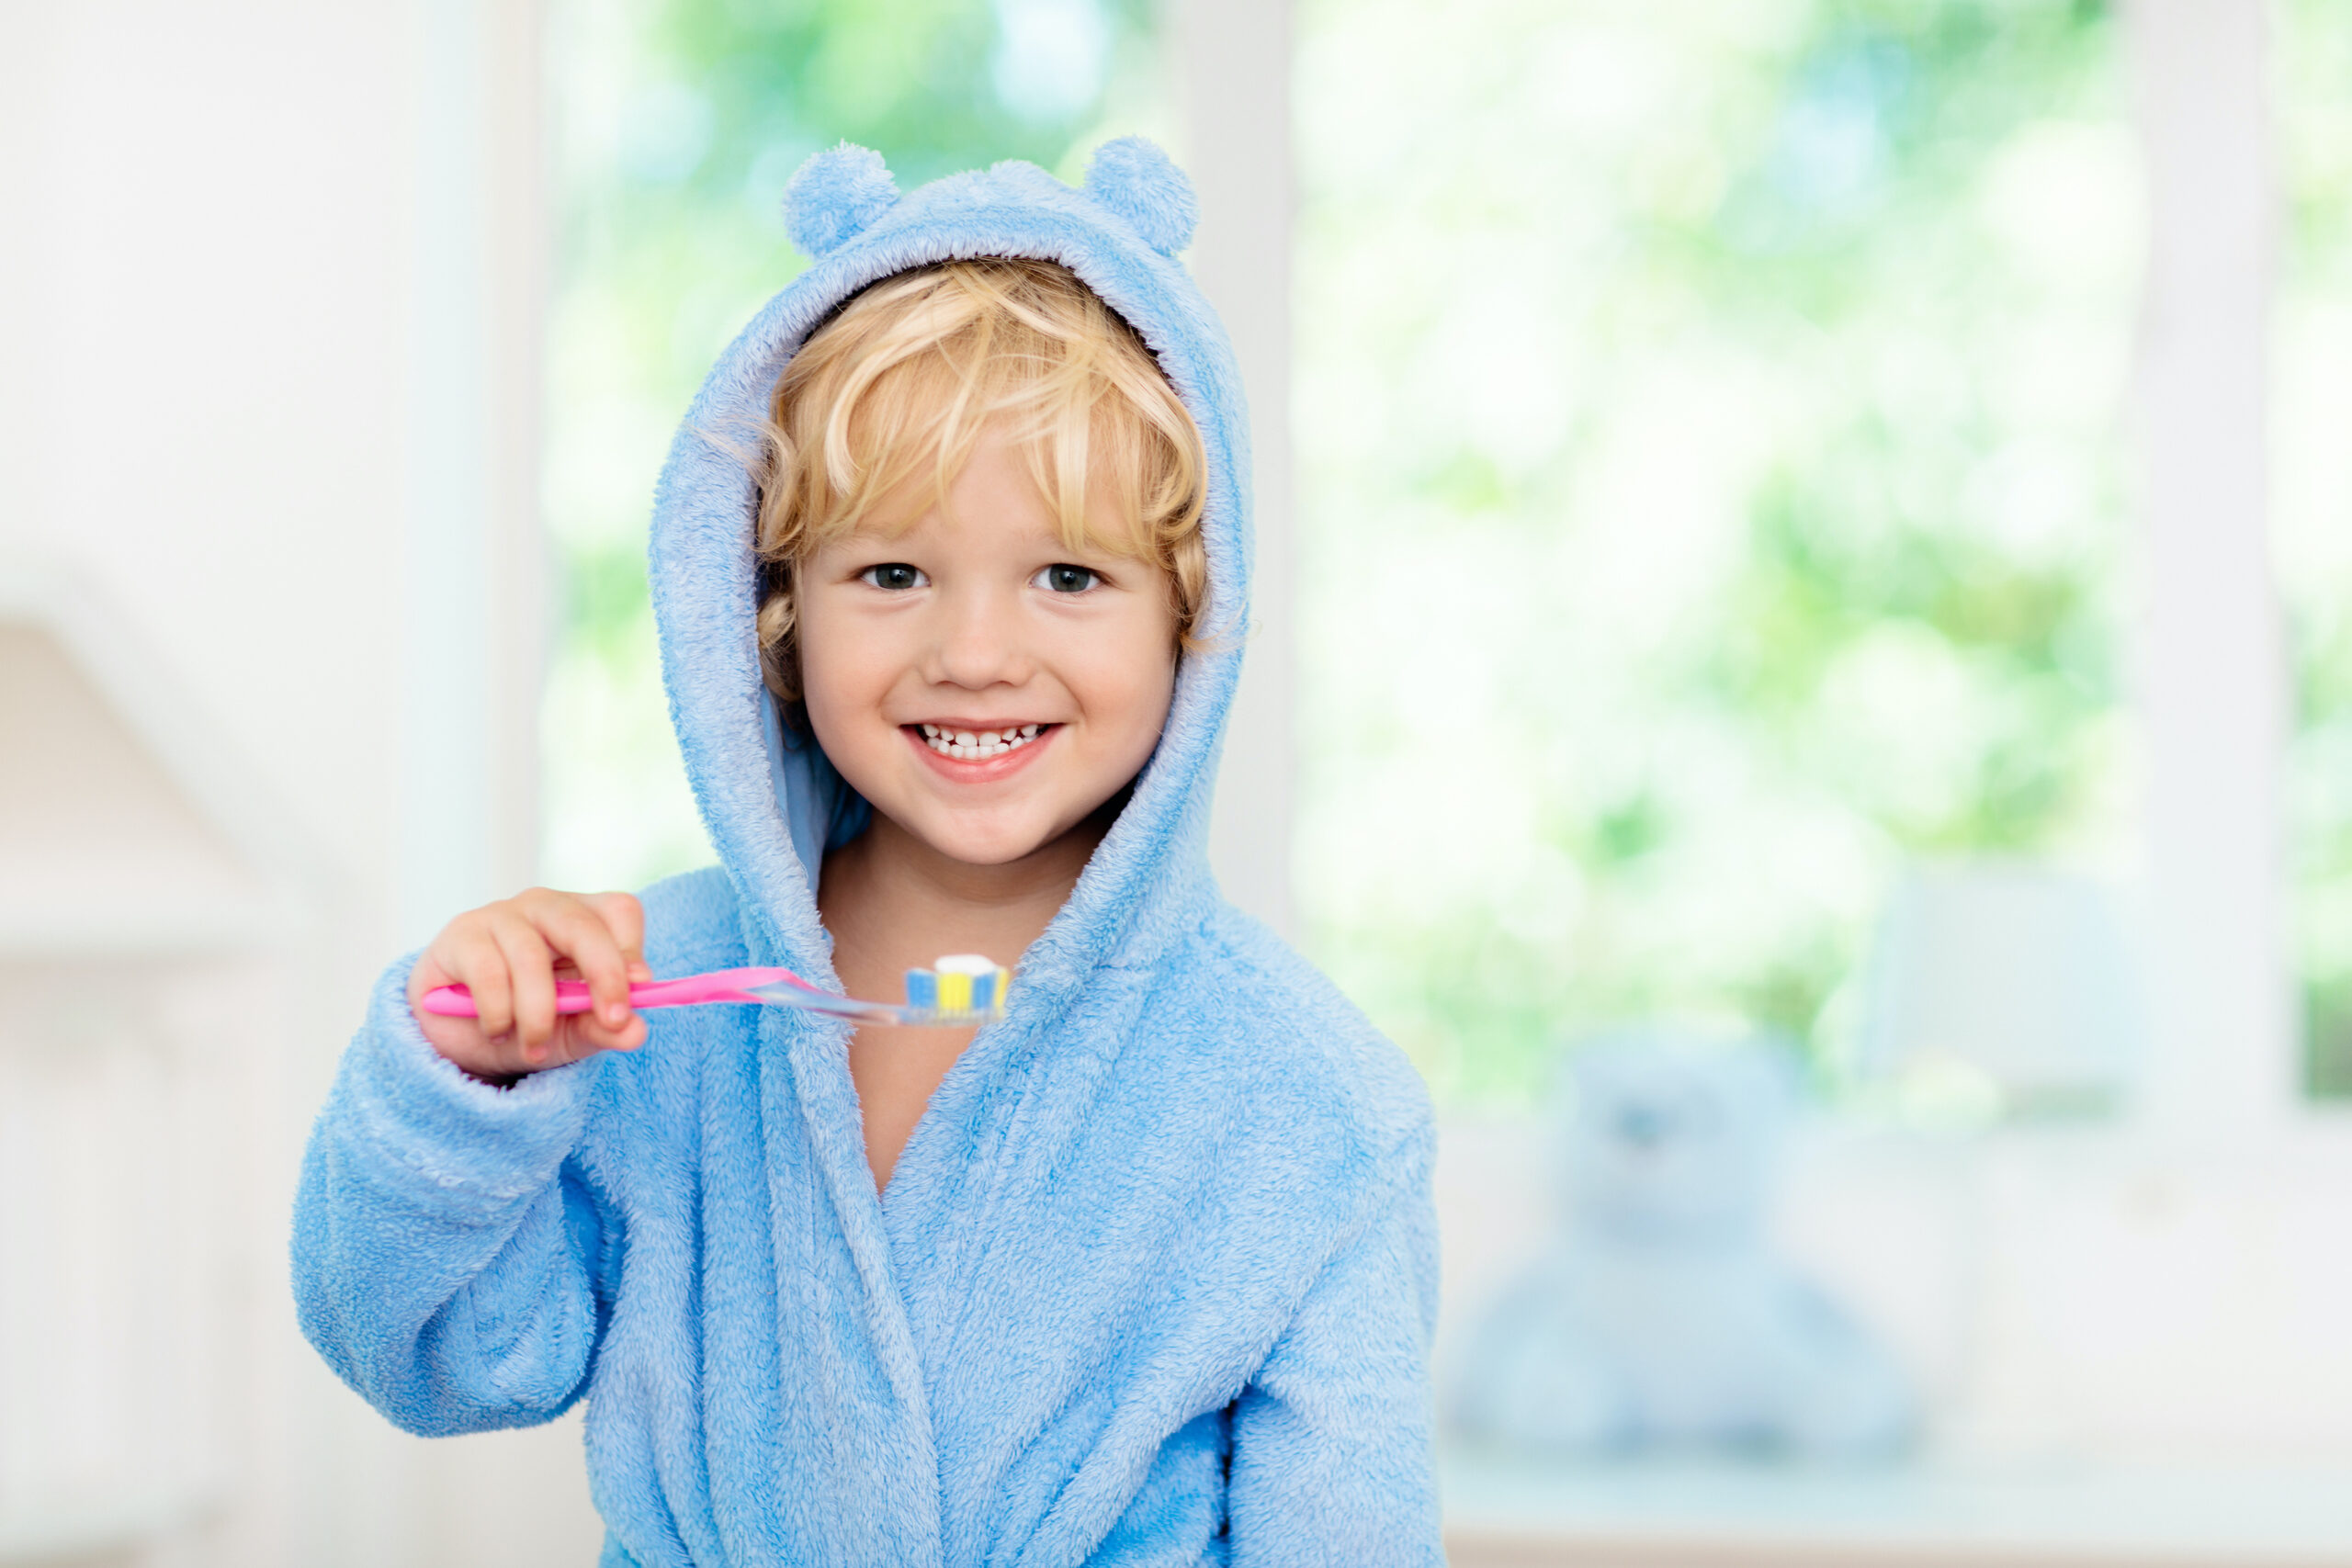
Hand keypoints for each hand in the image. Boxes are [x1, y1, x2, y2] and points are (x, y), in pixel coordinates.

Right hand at [406, 889, 651, 1082]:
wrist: (459, 1038)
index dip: (631, 951)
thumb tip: (636, 1031)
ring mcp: (500, 915)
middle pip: (582, 925)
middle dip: (604, 974)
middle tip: (612, 1020)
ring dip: (539, 1014)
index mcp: (583, 920)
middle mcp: (544, 908)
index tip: (637, 993)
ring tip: (534, 1048)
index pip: (619, 911)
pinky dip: (499, 1013)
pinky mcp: (461, 935)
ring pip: (531, 956)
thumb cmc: (525, 1022)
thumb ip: (602, 1030)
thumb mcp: (571, 1033)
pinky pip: (488, 972)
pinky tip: (497, 1032)